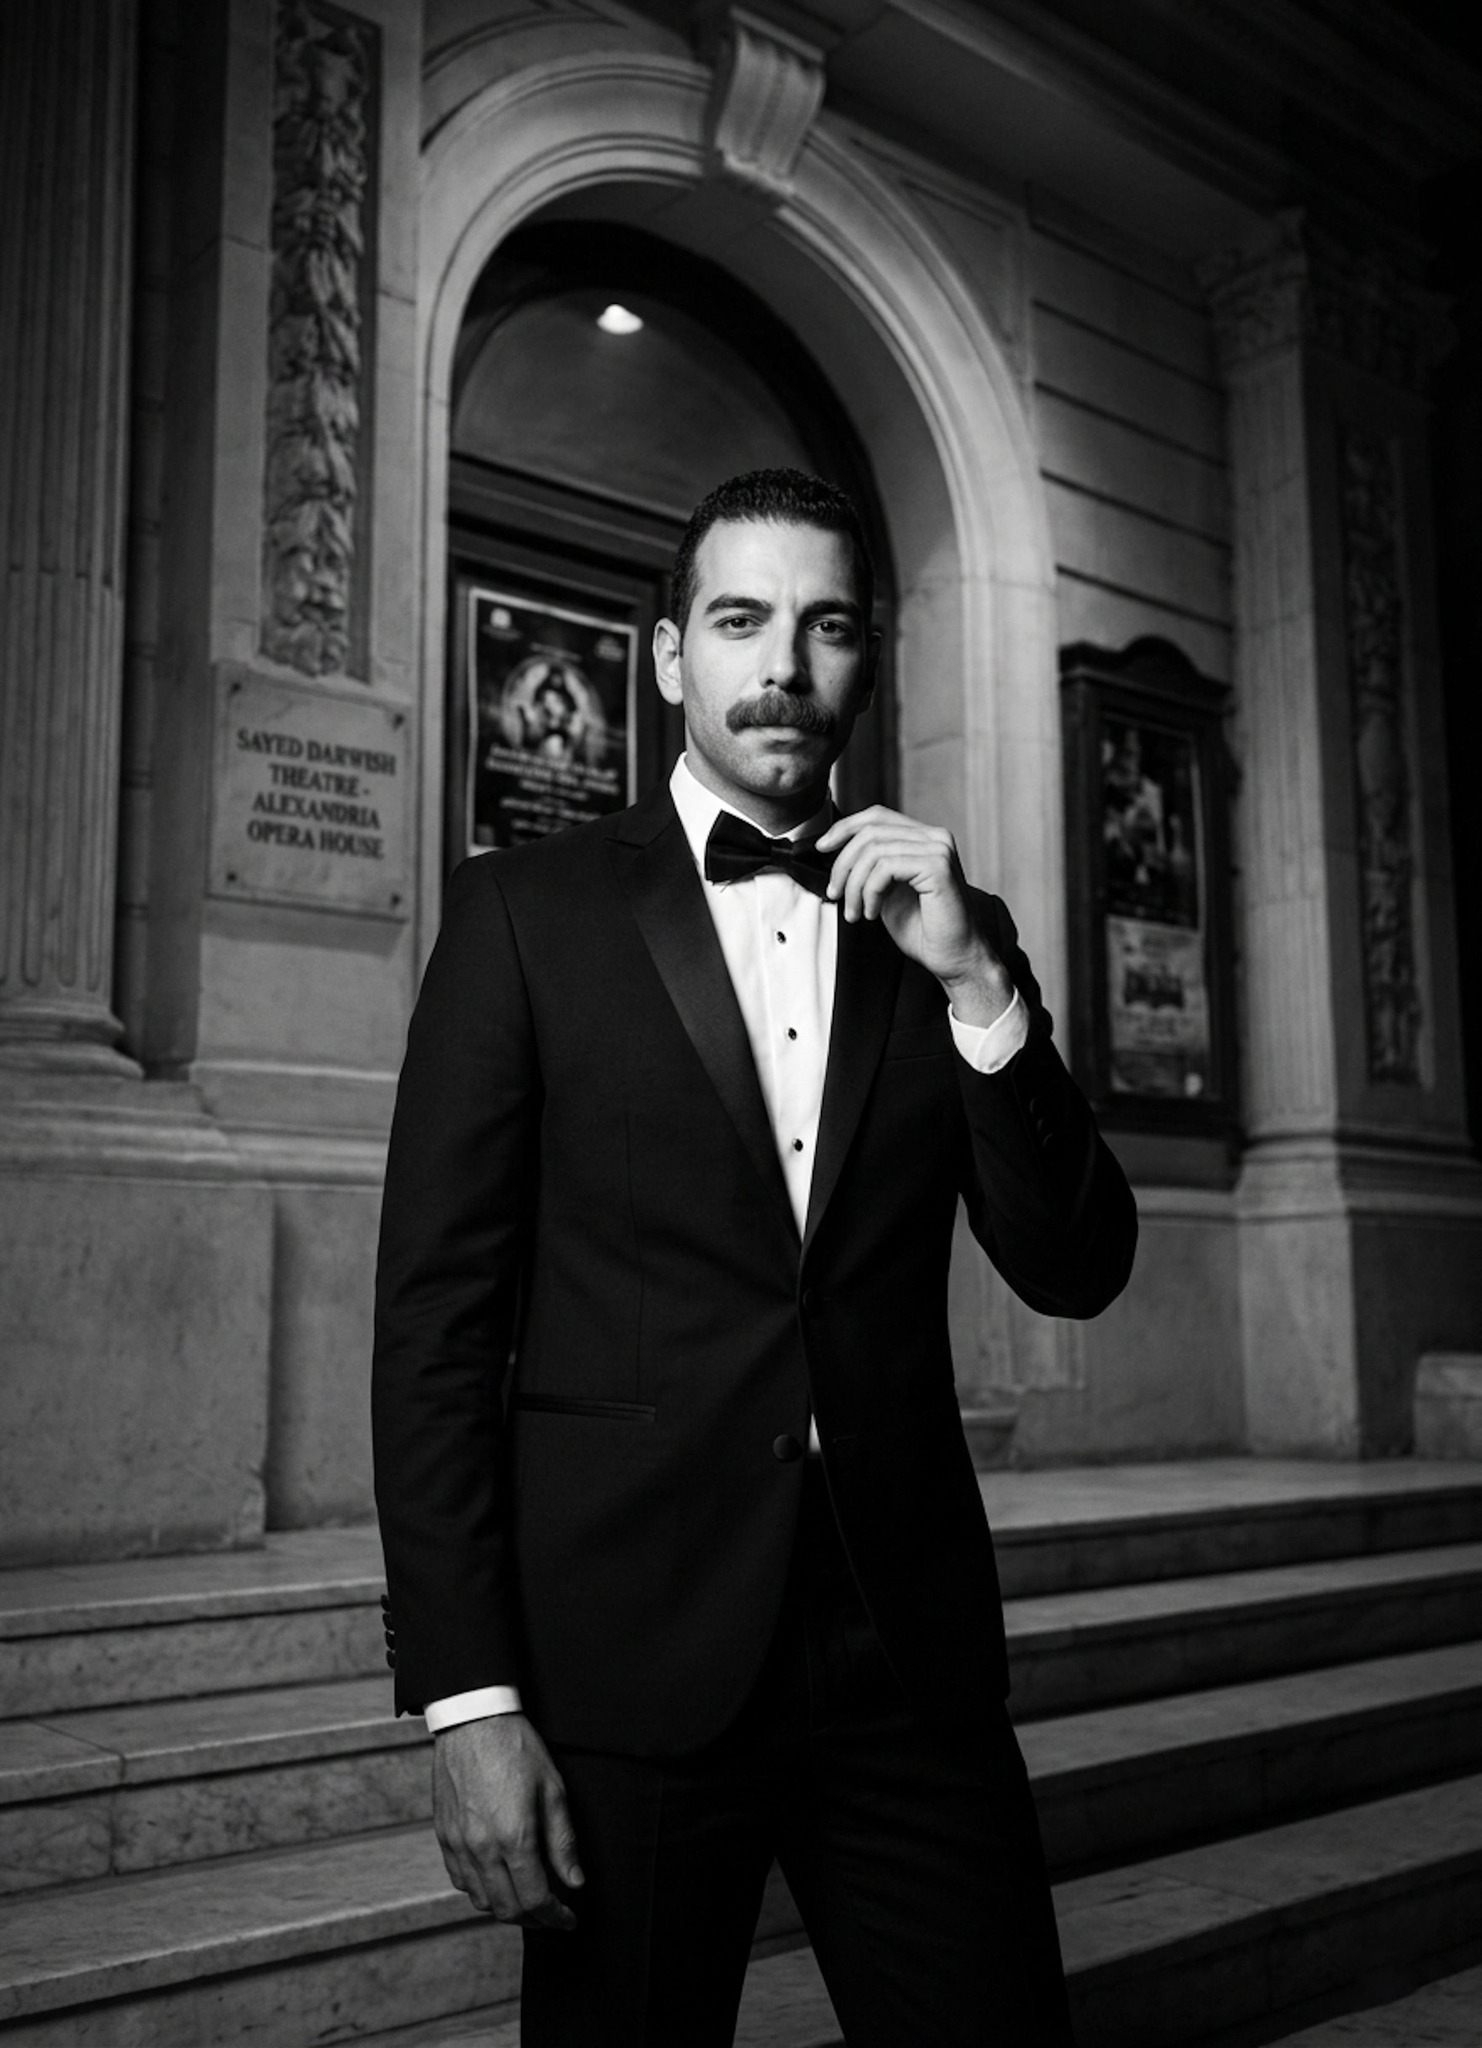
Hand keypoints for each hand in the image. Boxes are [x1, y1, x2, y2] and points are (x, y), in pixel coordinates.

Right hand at [432, 1713, 583, 1928]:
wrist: (473, 1720)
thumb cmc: (517, 1748)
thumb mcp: (553, 1789)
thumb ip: (563, 1841)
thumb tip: (574, 1882)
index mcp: (514, 1837)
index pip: (535, 1899)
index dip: (556, 1917)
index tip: (568, 1918)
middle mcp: (482, 1847)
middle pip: (507, 1909)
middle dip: (534, 1920)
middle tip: (552, 1914)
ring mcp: (458, 1844)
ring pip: (481, 1900)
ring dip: (506, 1908)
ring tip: (526, 1899)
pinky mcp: (443, 1836)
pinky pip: (460, 1880)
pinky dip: (480, 1891)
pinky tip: (497, 1880)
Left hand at [817, 806, 1014, 1026]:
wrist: (953, 958)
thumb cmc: (924, 930)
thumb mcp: (887, 890)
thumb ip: (870, 867)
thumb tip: (836, 852)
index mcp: (924, 838)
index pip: (877, 816)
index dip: (844, 827)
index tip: (822, 848)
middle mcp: (935, 838)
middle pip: (871, 830)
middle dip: (843, 864)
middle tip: (835, 894)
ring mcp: (939, 849)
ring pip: (874, 850)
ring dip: (854, 885)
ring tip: (856, 912)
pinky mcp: (937, 866)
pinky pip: (885, 868)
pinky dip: (870, 892)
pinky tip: (873, 912)